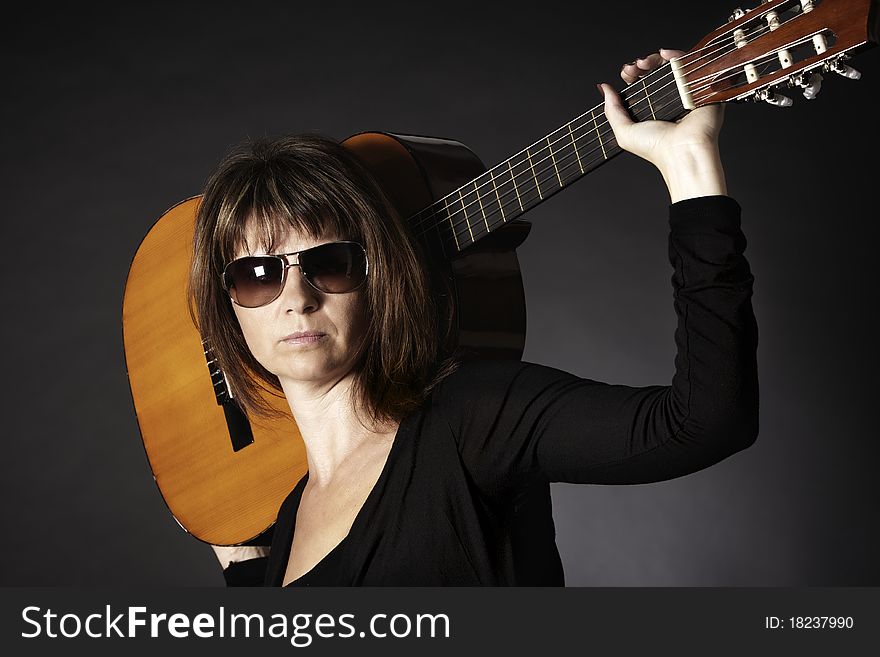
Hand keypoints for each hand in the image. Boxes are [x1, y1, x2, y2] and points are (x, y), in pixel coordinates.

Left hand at [598, 48, 726, 201]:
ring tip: (643, 63)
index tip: (626, 73)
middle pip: (655, 72)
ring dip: (654, 59)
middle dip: (641, 66)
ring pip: (670, 66)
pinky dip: (676, 55)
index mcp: (653, 109)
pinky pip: (690, 64)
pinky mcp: (701, 86)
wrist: (682, 150)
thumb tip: (603, 88)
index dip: (632, 75)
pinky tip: (664, 54)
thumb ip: (612, 110)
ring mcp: (685, 92)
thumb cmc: (655, 147)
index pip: (642, 84)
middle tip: (632, 69)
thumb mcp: (623, 132)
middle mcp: (669, 99)